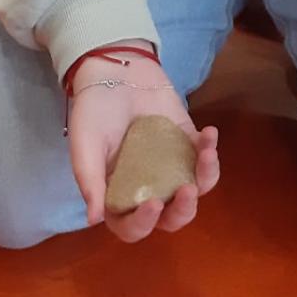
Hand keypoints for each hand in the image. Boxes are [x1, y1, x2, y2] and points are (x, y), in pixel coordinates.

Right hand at [67, 55, 219, 243]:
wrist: (116, 70)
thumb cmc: (94, 111)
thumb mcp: (85, 145)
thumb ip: (90, 182)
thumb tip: (94, 221)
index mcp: (119, 196)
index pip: (132, 226)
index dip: (143, 223)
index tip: (153, 204)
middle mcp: (148, 189)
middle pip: (171, 218)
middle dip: (183, 211)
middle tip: (187, 191)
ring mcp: (171, 168)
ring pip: (196, 190)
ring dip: (205, 179)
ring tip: (207, 154)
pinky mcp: (189, 146)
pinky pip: (205, 159)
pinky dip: (211, 150)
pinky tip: (209, 133)